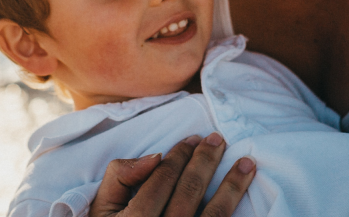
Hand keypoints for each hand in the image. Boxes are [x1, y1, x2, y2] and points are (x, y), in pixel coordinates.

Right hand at [90, 132, 255, 216]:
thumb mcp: (102, 207)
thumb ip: (119, 177)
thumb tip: (154, 157)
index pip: (162, 179)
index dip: (179, 155)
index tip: (192, 139)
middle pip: (190, 190)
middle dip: (206, 160)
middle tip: (216, 139)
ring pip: (214, 213)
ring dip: (232, 185)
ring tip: (246, 164)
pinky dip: (234, 211)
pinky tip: (245, 196)